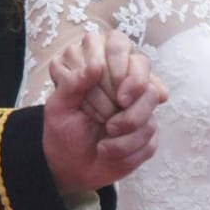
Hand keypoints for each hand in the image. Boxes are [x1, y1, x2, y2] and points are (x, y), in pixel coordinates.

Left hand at [41, 31, 165, 195]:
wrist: (72, 167)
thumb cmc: (62, 131)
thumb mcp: (58, 107)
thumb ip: (73, 82)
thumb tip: (96, 64)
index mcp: (96, 62)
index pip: (118, 43)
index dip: (118, 63)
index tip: (106, 85)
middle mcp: (121, 76)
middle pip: (142, 66)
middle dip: (121, 93)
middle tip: (105, 119)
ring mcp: (138, 101)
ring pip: (151, 96)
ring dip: (129, 122)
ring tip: (106, 135)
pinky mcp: (148, 125)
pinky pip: (151, 129)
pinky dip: (129, 145)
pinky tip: (109, 150)